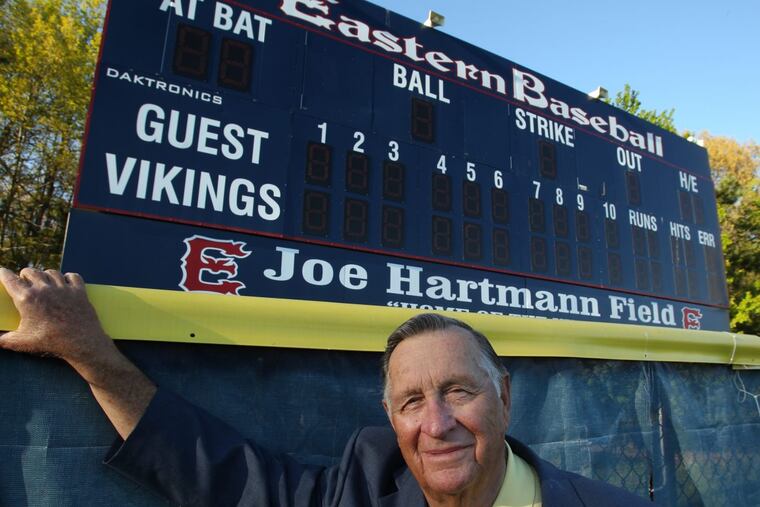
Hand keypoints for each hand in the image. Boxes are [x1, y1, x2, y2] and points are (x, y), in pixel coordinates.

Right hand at [0, 267, 115, 366]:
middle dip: (25, 275)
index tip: (1, 272)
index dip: (3, 274)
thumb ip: (2, 339)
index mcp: (27, 298)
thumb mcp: (21, 342)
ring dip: (46, 276)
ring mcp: (63, 288)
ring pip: (52, 272)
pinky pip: (73, 276)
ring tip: (44, 282)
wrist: (81, 343)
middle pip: (31, 271)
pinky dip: (69, 277)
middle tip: (25, 280)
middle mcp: (44, 289)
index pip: (10, 279)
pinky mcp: (79, 291)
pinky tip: (66, 282)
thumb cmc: (50, 343)